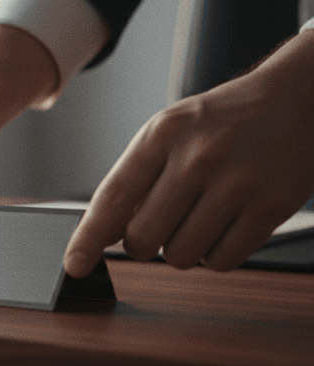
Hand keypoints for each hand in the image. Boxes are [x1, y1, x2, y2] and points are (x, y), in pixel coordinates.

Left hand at [65, 32, 313, 276]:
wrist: (296, 99)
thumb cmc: (222, 121)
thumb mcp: (169, 132)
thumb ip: (135, 179)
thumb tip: (102, 235)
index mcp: (163, 134)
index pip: (112, 197)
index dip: (88, 238)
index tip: (74, 265)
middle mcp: (198, 157)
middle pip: (143, 238)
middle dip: (143, 245)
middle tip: (158, 228)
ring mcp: (238, 183)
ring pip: (182, 256)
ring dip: (182, 250)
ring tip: (198, 218)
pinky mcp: (272, 206)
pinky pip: (222, 261)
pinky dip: (216, 255)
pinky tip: (224, 227)